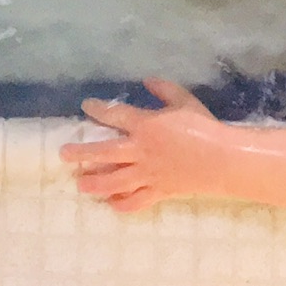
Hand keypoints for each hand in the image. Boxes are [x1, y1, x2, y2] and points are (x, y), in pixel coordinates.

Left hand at [61, 80, 229, 211]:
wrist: (222, 160)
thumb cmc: (203, 127)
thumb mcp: (184, 101)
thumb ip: (164, 90)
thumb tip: (146, 80)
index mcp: (146, 126)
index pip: (115, 116)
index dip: (98, 110)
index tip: (86, 106)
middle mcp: (141, 151)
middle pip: (105, 153)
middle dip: (82, 153)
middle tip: (63, 154)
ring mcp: (148, 173)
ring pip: (115, 181)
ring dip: (95, 183)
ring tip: (80, 185)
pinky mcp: (159, 191)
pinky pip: (137, 201)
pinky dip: (123, 204)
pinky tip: (112, 205)